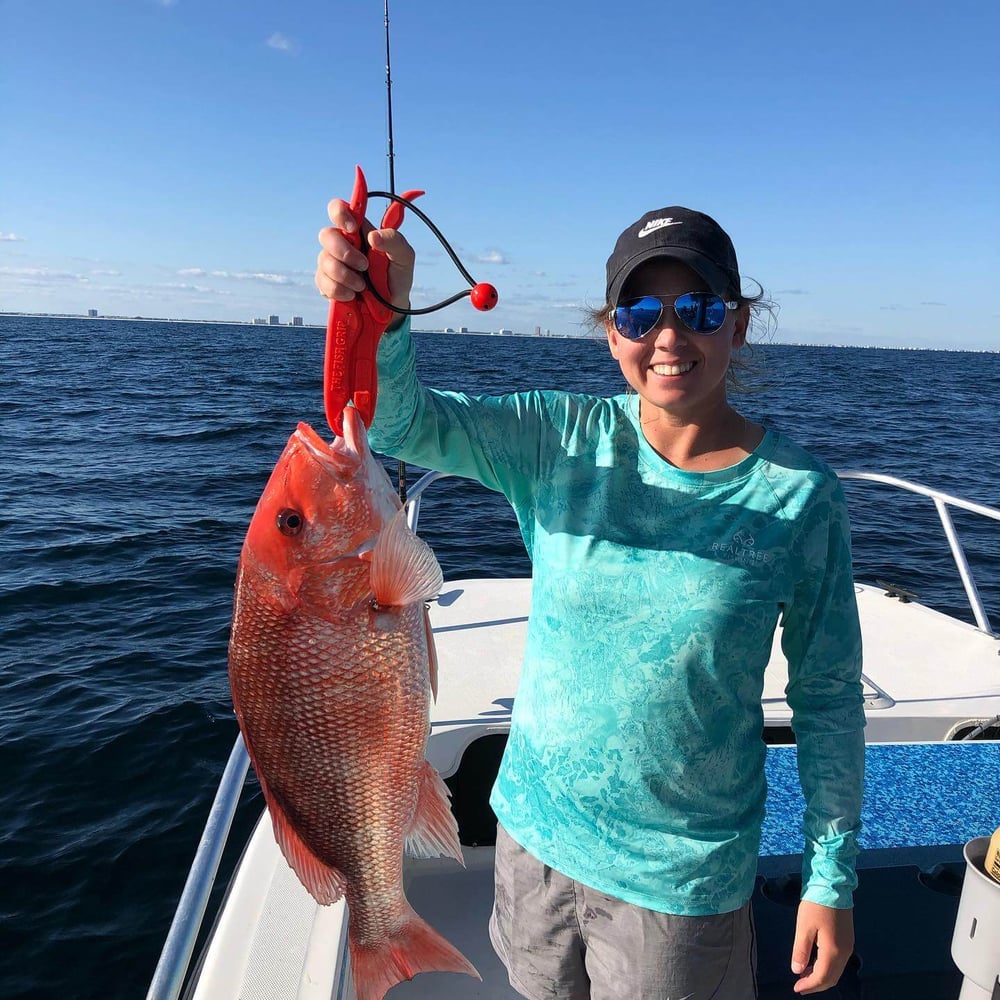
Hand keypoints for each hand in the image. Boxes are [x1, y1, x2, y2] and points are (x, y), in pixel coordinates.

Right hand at [315, 199, 415, 314]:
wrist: (391, 307)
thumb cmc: (396, 276)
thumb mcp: (405, 256)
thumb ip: (394, 240)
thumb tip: (373, 236)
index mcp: (359, 231)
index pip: (339, 209)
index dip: (340, 213)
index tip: (352, 228)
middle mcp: (342, 244)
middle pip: (326, 235)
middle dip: (344, 252)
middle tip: (364, 266)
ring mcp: (332, 263)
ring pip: (324, 261)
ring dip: (345, 276)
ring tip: (362, 286)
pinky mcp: (326, 283)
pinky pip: (323, 283)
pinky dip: (339, 291)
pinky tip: (352, 295)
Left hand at [790, 900, 853, 993]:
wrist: (833, 885)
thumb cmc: (816, 904)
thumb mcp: (803, 927)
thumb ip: (801, 951)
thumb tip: (797, 971)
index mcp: (833, 951)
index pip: (822, 977)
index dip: (809, 986)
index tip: (796, 988)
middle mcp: (845, 952)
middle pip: (832, 978)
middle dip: (816, 984)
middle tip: (800, 986)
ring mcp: (849, 946)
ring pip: (836, 971)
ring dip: (822, 976)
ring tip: (804, 975)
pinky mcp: (848, 939)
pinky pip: (839, 962)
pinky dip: (827, 967)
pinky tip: (815, 962)